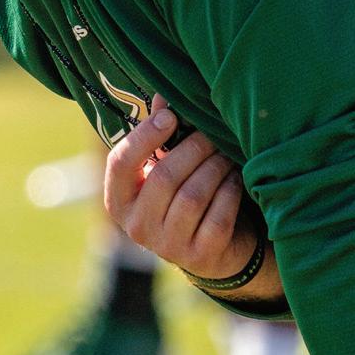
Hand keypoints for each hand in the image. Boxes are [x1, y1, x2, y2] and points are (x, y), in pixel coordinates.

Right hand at [103, 96, 260, 284]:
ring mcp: (169, 247)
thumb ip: (158, 135)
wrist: (212, 250)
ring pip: (193, 196)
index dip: (145, 137)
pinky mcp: (201, 256)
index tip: (171, 117)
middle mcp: (137, 227)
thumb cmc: (180, 195)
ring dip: (214, 167)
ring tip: (224, 152)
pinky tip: (234, 177)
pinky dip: (229, 190)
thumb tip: (163, 97)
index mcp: (119, 201)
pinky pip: (218, 215)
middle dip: (193, 148)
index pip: (120, 164)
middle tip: (210, 133)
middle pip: (164, 177)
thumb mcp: (162, 167)